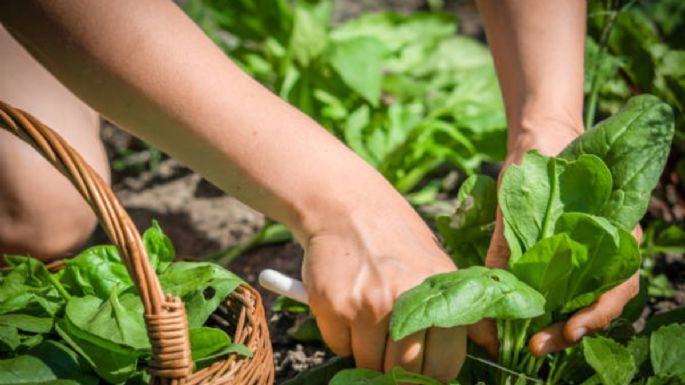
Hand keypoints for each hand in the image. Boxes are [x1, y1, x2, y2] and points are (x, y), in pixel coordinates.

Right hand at [301, 192, 465, 382]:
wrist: (347, 206)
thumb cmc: (396, 238)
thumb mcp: (440, 266)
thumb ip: (466, 310)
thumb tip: (492, 348)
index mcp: (439, 295)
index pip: (443, 366)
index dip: (431, 371)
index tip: (421, 364)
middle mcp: (404, 301)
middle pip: (403, 372)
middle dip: (397, 366)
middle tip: (391, 344)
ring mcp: (365, 305)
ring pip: (368, 363)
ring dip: (368, 351)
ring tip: (369, 318)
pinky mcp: (332, 305)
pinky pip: (338, 347)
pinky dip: (342, 337)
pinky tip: (348, 307)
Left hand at [468, 122, 640, 357]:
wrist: (541, 141)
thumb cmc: (541, 160)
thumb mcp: (520, 194)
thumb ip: (508, 236)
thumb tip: (490, 282)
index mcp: (615, 231)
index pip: (619, 284)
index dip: (598, 313)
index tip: (570, 329)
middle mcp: (609, 249)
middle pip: (602, 303)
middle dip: (572, 330)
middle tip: (537, 346)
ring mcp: (589, 257)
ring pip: (585, 302)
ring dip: (560, 327)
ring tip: (531, 343)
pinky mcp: (566, 261)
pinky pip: (566, 292)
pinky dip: (549, 311)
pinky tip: (527, 322)